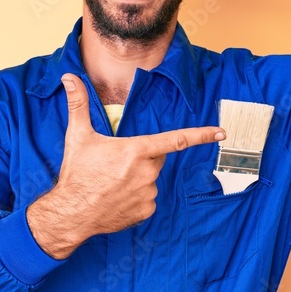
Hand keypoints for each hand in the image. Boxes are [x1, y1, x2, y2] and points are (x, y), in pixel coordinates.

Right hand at [27, 73, 224, 258]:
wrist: (71, 213)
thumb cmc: (76, 174)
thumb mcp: (77, 136)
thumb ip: (78, 104)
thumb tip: (69, 77)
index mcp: (136, 150)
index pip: (176, 140)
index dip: (201, 135)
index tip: (221, 133)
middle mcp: (146, 172)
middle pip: (155, 158)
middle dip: (141, 158)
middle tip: (116, 164)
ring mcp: (148, 193)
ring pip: (150, 180)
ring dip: (137, 179)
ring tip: (112, 184)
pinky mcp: (146, 211)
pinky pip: (147, 199)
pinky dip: (136, 198)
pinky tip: (116, 198)